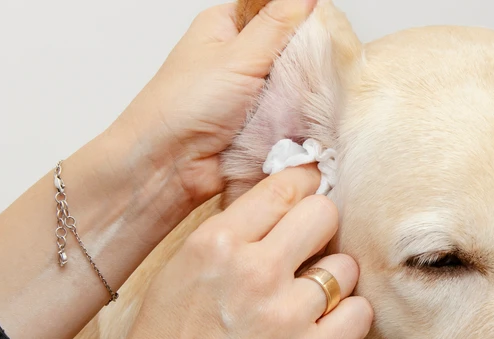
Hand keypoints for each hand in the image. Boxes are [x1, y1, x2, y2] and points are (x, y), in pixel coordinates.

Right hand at [100, 166, 372, 338]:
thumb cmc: (170, 338)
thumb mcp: (184, 264)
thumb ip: (233, 230)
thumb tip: (284, 200)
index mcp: (218, 242)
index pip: (287, 187)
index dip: (305, 186)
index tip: (310, 194)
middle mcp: (255, 271)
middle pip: (325, 214)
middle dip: (321, 227)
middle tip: (311, 247)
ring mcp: (286, 315)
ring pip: (346, 267)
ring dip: (333, 278)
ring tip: (309, 296)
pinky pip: (360, 313)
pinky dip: (347, 316)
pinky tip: (325, 323)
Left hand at [109, 0, 316, 204]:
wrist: (169, 166)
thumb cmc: (183, 106)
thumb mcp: (237, 55)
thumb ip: (277, 24)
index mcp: (226, 27)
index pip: (275, 9)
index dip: (300, 17)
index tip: (324, 29)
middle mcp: (238, 57)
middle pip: (290, 48)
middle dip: (306, 60)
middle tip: (318, 68)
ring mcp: (251, 92)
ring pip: (295, 84)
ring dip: (303, 94)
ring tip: (310, 99)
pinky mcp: (260, 124)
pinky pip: (291, 115)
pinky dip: (299, 119)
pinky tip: (306, 121)